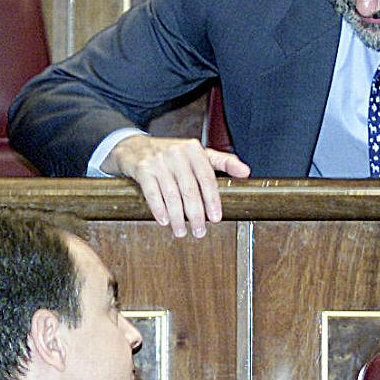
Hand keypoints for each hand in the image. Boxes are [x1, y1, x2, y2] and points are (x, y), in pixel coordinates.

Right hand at [104, 134, 250, 237]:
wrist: (133, 146)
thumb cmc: (170, 154)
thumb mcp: (196, 153)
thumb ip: (222, 162)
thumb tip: (246, 172)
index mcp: (194, 149)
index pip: (207, 178)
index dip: (213, 200)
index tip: (216, 218)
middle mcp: (177, 153)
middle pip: (190, 189)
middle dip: (196, 214)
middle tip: (199, 232)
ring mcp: (158, 160)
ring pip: (172, 194)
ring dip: (177, 217)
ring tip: (181, 232)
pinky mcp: (142, 168)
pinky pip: (152, 192)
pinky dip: (159, 209)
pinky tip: (164, 221)